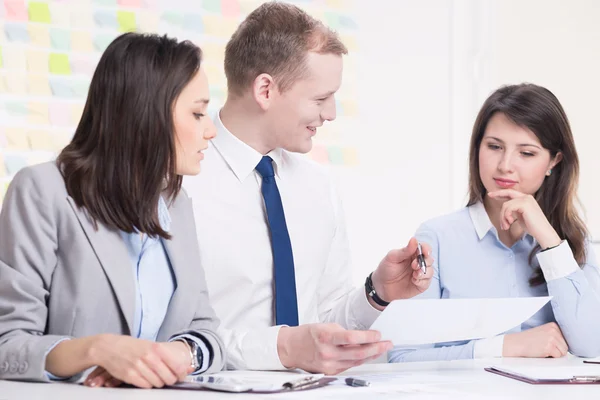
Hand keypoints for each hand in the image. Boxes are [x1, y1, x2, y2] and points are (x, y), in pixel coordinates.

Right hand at [83, 335, 192, 388]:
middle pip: (168, 378)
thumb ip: (168, 357)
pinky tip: (145, 378)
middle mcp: (149, 357)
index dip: (181, 374)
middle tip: (167, 377)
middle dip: (170, 380)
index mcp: (157, 348)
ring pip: (157, 383)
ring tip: (154, 376)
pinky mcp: (129, 375)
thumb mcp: (151, 346)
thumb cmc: (132, 346)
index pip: (177, 366)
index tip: (181, 376)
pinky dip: (147, 384)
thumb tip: (188, 368)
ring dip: (158, 382)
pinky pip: (145, 386)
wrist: (108, 347)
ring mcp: (138, 367)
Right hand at [277, 323, 392, 374]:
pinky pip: (349, 366)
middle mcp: (327, 352)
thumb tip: (361, 338)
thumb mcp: (325, 326)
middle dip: (376, 348)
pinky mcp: (330, 372)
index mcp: (326, 337)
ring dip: (371, 355)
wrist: (291, 348)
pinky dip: (359, 360)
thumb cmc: (307, 335)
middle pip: (358, 353)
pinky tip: (367, 355)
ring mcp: (329, 364)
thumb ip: (343, 333)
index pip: (352, 338)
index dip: (368, 337)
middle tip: (387, 344)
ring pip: (356, 361)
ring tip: (381, 349)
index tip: (378, 334)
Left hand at [371, 237, 433, 306]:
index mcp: (412, 253)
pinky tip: (414, 281)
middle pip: (429, 259)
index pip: (424, 248)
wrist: (382, 286)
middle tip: (414, 265)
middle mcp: (418, 262)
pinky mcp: (421, 284)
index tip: (425, 252)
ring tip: (414, 275)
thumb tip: (414, 240)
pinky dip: (422, 281)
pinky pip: (427, 282)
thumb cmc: (386, 269)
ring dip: (424, 272)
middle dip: (425, 262)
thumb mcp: (392, 258)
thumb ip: (404, 250)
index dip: (426, 249)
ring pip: (431, 271)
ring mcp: (420, 273)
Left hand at [488, 190, 560, 248]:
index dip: (501, 192)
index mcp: (527, 199)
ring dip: (502, 217)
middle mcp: (527, 197)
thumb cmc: (532, 226)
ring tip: (505, 226)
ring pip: (506, 205)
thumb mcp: (521, 216)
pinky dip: (506, 217)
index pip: (511, 192)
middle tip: (489, 196)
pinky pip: (508, 209)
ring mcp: (526, 200)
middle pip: (508, 193)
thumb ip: (514, 210)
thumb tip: (505, 208)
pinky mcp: (525, 204)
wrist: (543, 232)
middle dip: (498, 194)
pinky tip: (510, 223)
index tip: (491, 193)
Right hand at [503, 323, 568, 357]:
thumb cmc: (529, 339)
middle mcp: (554, 330)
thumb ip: (555, 334)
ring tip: (544, 349)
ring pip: (563, 352)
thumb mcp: (544, 332)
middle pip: (566, 345)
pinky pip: (558, 356)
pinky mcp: (549, 347)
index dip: (558, 344)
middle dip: (557, 349)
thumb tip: (570, 344)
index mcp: (553, 325)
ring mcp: (552, 338)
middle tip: (545, 347)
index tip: (550, 343)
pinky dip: (551, 357)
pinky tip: (542, 352)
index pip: (566, 338)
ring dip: (555, 354)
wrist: (517, 343)